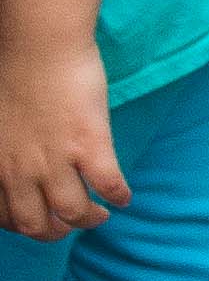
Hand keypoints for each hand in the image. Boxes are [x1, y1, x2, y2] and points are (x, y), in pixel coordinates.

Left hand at [0, 32, 120, 241]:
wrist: (37, 47)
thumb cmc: (10, 73)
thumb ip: (2, 147)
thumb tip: (15, 156)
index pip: (6, 217)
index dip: (24, 225)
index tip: (38, 220)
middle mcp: (22, 172)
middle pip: (38, 225)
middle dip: (56, 234)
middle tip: (69, 227)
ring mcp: (56, 160)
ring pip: (73, 212)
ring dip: (88, 220)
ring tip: (100, 216)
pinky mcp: (89, 144)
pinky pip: (107, 184)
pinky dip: (118, 195)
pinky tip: (124, 196)